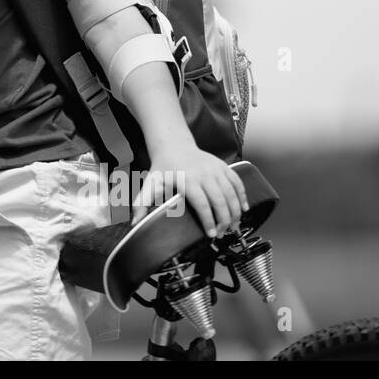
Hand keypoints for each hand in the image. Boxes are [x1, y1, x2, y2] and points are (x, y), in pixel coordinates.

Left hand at [132, 144, 248, 238]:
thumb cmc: (163, 167)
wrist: (173, 144)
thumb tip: (135, 223)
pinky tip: (244, 209)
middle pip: (220, 201)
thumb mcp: (151, 184)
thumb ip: (142, 204)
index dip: (208, 221)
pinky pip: (237, 182)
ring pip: (231, 193)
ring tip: (233, 226)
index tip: (211, 234)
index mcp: (188, 180)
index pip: (202, 204)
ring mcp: (216, 169)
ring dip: (235, 211)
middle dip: (224, 220)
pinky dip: (243, 196)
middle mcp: (204, 174)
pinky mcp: (223, 166)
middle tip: (223, 234)